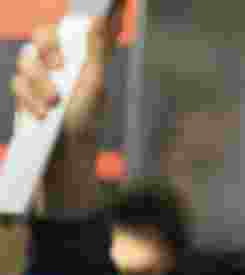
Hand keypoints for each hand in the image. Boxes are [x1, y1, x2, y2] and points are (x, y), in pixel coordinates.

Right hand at [9, 2, 124, 212]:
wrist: (63, 156)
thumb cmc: (84, 122)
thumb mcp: (93, 86)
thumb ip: (95, 52)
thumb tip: (98, 18)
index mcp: (82, 59)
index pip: (72, 29)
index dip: (68, 24)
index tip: (74, 29)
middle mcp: (61, 64)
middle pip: (42, 36)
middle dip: (46, 49)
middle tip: (56, 66)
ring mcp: (42, 77)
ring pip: (27, 58)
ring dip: (38, 81)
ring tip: (52, 104)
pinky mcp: (26, 92)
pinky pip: (17, 81)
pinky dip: (29, 97)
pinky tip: (41, 114)